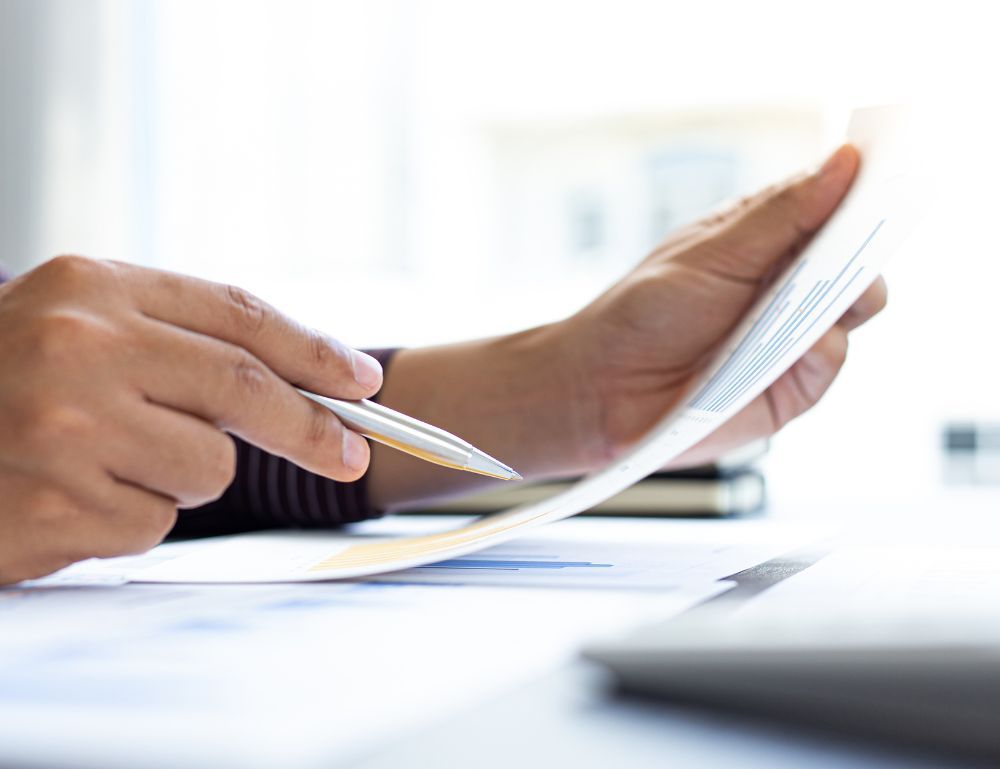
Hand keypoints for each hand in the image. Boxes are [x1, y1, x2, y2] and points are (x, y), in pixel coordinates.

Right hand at [0, 257, 381, 583]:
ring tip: (105, 457)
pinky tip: (71, 493)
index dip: (313, 349)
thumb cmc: (6, 379)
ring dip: (181, 475)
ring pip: (207, 469)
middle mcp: (80, 348)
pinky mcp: (59, 506)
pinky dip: (131, 515)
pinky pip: (154, 522)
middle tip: (351, 451)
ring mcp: (66, 429)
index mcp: (92, 286)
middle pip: (244, 391)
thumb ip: (180, 341)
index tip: (362, 379)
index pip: (238, 314)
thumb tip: (310, 383)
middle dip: (311, 427)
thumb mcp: (79, 326)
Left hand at [557, 144, 885, 468]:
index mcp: (765, 242)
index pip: (830, 210)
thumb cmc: (641, 313)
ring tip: (805, 298)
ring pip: (852, 312)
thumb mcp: (712, 253)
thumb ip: (781, 215)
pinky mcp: (786, 389)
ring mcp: (788, 339)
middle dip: (863, 249)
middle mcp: (784, 289)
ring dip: (840, 300)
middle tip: (859, 239)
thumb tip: (844, 161)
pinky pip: (828, 365)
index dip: (860, 194)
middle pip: (855, 261)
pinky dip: (818, 353)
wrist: (599, 390)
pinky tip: (791, 347)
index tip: (884, 176)